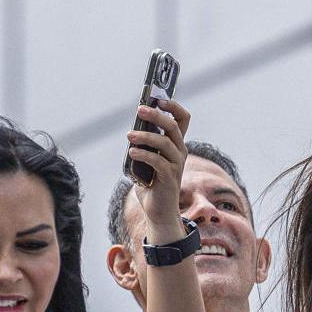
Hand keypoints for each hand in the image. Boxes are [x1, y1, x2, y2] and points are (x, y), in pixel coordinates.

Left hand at [126, 99, 194, 244]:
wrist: (158, 213)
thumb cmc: (151, 185)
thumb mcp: (146, 160)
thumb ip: (143, 146)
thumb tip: (132, 131)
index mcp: (176, 145)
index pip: (182, 119)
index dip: (173, 106)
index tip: (158, 98)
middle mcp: (179, 152)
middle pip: (173, 126)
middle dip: (156, 115)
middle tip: (139, 110)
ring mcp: (176, 165)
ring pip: (164, 142)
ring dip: (145, 136)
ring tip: (129, 136)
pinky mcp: (169, 178)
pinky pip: (157, 161)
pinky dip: (143, 155)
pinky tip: (132, 152)